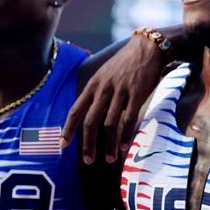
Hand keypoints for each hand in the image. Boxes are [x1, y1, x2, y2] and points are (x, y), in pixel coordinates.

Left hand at [60, 35, 165, 163]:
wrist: (147, 49)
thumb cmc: (125, 63)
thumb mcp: (104, 74)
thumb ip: (97, 92)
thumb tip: (90, 113)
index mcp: (93, 85)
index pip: (76, 110)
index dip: (68, 129)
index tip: (62, 145)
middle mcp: (103, 90)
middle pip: (90, 121)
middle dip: (87, 144)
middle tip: (88, 160)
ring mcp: (120, 92)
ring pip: (110, 124)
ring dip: (108, 144)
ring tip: (108, 159)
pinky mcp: (136, 94)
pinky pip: (129, 119)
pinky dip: (125, 135)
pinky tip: (124, 147)